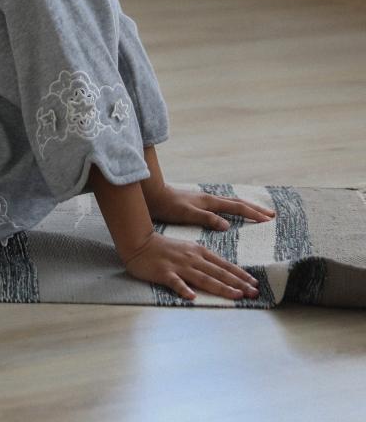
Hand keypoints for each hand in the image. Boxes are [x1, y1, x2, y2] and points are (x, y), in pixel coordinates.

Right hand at [121, 232, 259, 300]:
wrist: (139, 242)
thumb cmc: (164, 247)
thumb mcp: (188, 248)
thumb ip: (203, 259)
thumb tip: (222, 271)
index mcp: (199, 252)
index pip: (224, 265)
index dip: (240, 275)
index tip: (255, 283)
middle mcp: (192, 259)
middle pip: (218, 273)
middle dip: (238, 283)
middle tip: (254, 293)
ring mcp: (179, 266)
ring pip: (203, 278)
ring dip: (221, 287)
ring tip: (236, 296)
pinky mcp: (164, 273)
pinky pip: (175, 282)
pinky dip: (183, 289)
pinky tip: (191, 297)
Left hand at [143, 184, 275, 230]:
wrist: (152, 195)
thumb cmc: (168, 206)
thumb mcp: (187, 214)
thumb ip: (207, 218)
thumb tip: (228, 225)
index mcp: (209, 201)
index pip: (237, 207)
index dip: (253, 213)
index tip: (268, 219)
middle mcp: (209, 199)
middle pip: (237, 202)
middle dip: (254, 208)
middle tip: (270, 215)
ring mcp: (204, 200)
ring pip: (229, 203)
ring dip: (244, 207)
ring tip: (256, 212)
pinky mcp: (197, 203)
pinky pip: (221, 205)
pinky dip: (231, 208)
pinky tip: (230, 213)